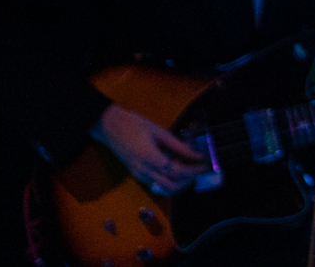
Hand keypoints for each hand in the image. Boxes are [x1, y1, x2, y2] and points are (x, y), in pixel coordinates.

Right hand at [90, 103, 205, 195]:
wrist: (109, 127)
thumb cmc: (135, 124)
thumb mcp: (159, 131)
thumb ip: (178, 145)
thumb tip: (196, 153)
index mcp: (150, 158)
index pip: (177, 171)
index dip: (193, 170)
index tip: (205, 165)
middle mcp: (144, 171)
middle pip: (171, 186)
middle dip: (187, 180)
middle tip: (197, 168)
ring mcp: (139, 175)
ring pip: (163, 188)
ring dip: (179, 182)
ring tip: (187, 166)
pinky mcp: (136, 174)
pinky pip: (156, 184)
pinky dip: (169, 179)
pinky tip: (174, 166)